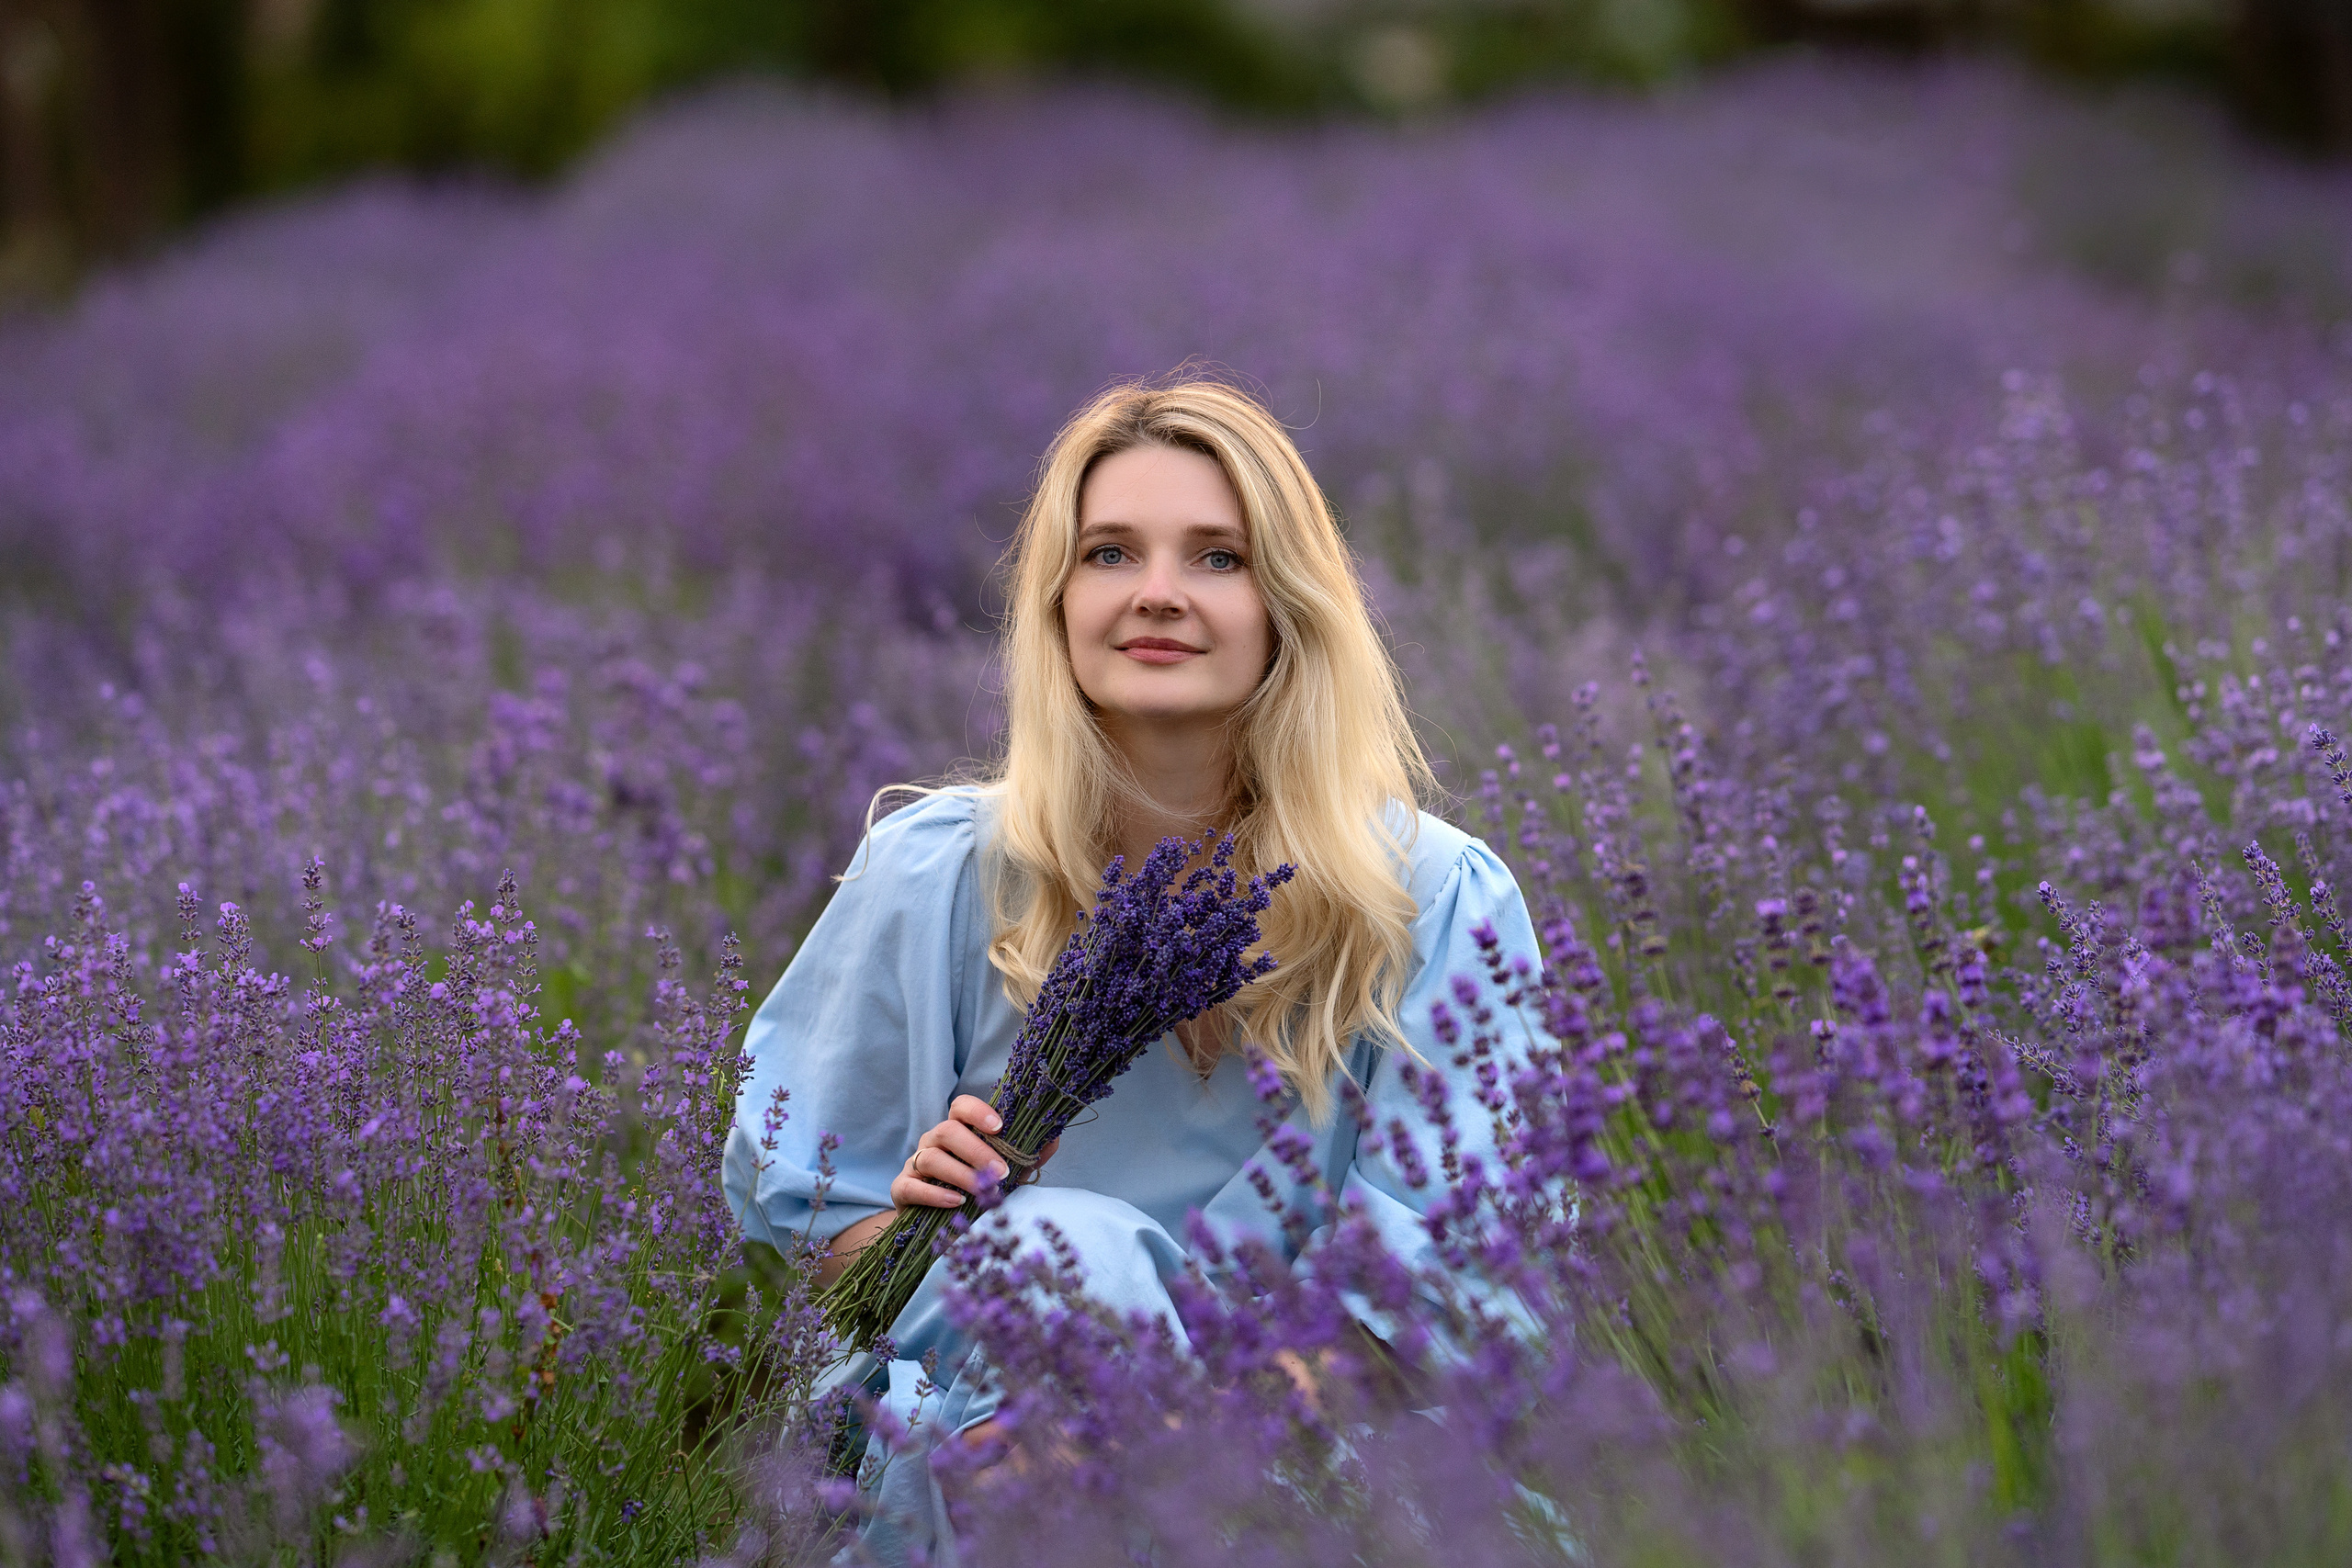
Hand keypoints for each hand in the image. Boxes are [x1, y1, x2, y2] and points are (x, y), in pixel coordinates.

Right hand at [890, 1094, 1058, 1209]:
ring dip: (960, 1173)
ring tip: (981, 1190)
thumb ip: (1027, 1157)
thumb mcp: (1005, 1174)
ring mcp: (915, 1163)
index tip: (1000, 1127)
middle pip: (948, 1130)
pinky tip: (956, 1202)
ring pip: (931, 1157)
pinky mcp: (902, 1188)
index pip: (961, 1107)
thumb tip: (1054, 1139)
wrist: (937, 1222)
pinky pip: (912, 1185)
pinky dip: (934, 1194)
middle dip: (977, 1150)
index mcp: (957, 1130)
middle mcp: (933, 1141)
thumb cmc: (974, 1189)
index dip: (978, 1112)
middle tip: (1000, 1172)